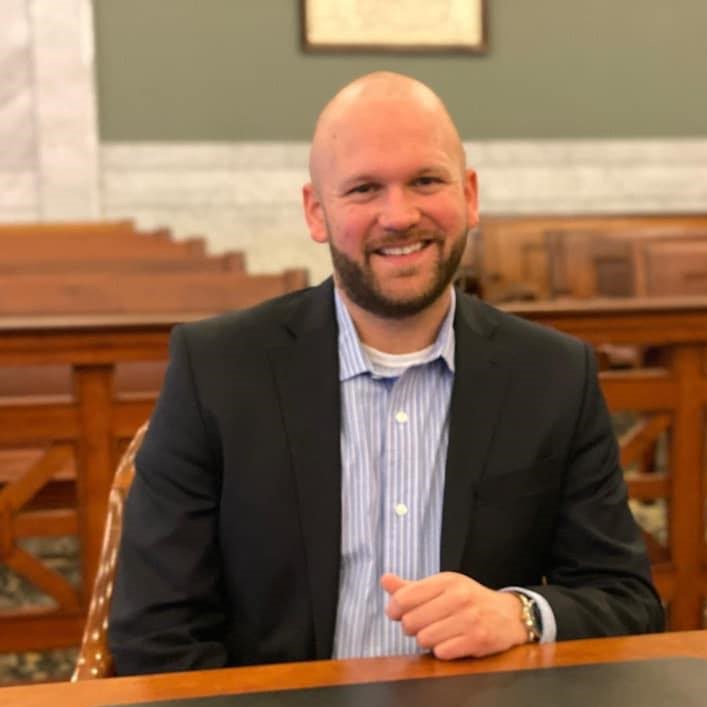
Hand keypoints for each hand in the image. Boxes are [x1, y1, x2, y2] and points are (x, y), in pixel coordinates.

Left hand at [380, 571, 528, 658]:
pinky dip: (442, 651)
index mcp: (446, 580)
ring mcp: (469, 619)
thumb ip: (411, 586)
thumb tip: (385, 580)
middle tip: (422, 625)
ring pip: (424, 639)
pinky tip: (450, 642)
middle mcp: (458, 597)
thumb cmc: (469, 600)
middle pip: (410, 621)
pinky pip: (442, 653)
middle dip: (411, 627)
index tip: (398, 613)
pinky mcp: (477, 640)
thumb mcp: (442, 587)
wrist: (508, 615)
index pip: (403, 597)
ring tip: (437, 633)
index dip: (395, 609)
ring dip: (426, 640)